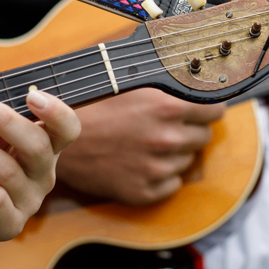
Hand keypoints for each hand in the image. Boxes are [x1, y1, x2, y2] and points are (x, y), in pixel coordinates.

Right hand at [57, 88, 225, 204]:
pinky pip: (172, 184)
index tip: (202, 109)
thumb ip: (166, 83)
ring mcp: (155, 168)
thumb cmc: (91, 105)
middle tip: (168, 126)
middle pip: (204, 137)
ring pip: (187, 161)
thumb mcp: (131, 82)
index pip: (214, 111)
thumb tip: (197, 76)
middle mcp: (166, 139)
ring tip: (146, 143)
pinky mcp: (144, 192)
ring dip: (174, 153)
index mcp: (166, 108)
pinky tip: (141, 162)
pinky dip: (162, 175)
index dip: (209, 109)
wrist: (54, 140)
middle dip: (191, 130)